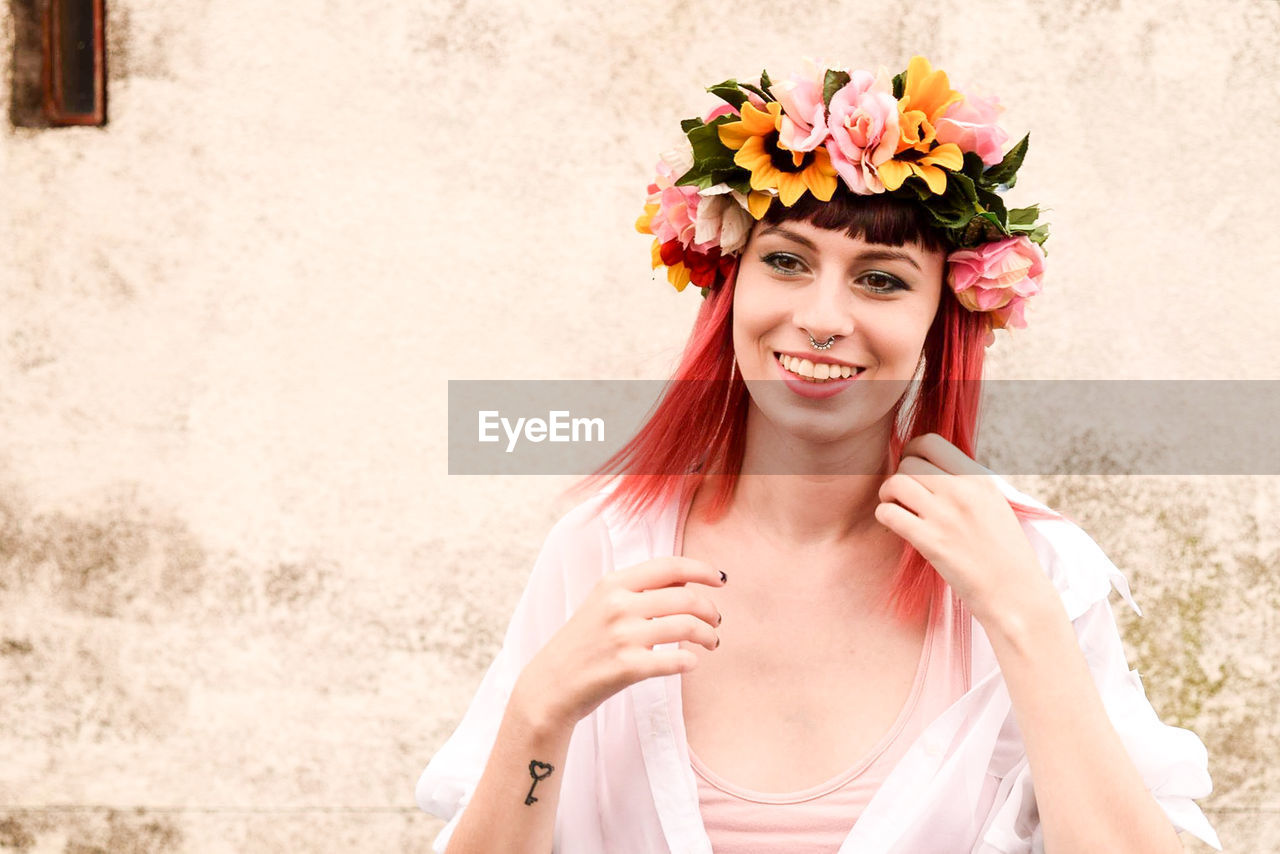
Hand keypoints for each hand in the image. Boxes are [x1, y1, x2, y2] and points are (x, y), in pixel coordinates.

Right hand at [514, 557, 725, 730]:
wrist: (550, 685)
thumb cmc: (583, 644)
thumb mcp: (602, 604)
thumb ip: (639, 590)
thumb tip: (686, 581)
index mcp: (613, 583)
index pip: (669, 566)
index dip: (701, 570)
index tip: (720, 579)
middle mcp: (618, 605)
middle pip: (686, 598)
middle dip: (711, 610)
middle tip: (716, 622)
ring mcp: (623, 636)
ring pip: (687, 627)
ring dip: (708, 636)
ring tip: (711, 643)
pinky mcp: (627, 667)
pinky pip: (676, 661)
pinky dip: (691, 661)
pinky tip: (691, 663)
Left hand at [873, 433, 1056, 626]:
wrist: (1015, 594)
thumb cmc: (1004, 552)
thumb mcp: (994, 504)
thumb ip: (966, 483)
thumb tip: (930, 466)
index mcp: (980, 478)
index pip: (931, 442)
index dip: (912, 451)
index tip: (912, 468)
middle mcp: (962, 491)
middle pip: (908, 462)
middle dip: (899, 475)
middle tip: (903, 495)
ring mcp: (945, 516)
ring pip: (895, 482)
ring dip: (888, 494)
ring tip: (896, 507)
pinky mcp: (931, 542)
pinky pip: (888, 513)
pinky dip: (884, 516)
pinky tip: (896, 526)